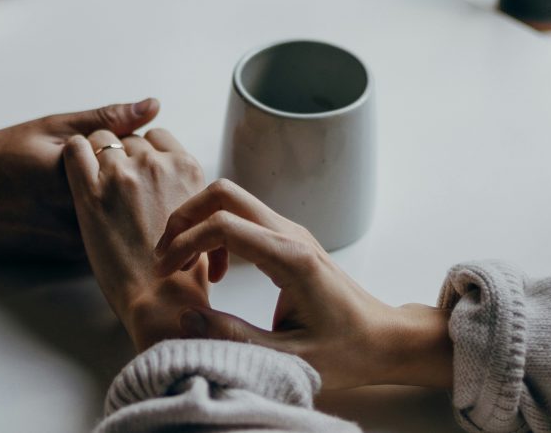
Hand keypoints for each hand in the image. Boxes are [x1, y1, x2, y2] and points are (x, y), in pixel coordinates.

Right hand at [0, 99, 159, 257]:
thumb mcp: (50, 128)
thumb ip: (105, 119)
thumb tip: (152, 105)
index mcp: (79, 178)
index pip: (138, 160)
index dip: (132, 147)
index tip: (112, 141)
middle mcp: (82, 216)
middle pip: (136, 193)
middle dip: (132, 175)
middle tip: (102, 161)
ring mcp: (78, 242)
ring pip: (124, 218)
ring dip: (122, 201)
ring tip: (77, 186)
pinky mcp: (72, 257)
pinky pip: (107, 235)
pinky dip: (107, 220)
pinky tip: (74, 205)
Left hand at [63, 128, 208, 350]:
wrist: (161, 299)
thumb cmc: (182, 271)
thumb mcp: (200, 218)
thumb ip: (185, 191)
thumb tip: (172, 184)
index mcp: (187, 168)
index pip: (158, 137)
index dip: (144, 152)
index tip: (137, 171)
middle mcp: (156, 164)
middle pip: (129, 139)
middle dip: (121, 156)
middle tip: (114, 186)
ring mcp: (123, 174)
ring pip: (101, 139)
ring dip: (96, 156)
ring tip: (94, 184)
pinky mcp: (91, 191)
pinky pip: (75, 148)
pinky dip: (73, 154)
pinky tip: (75, 172)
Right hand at [154, 179, 452, 388]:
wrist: (384, 339)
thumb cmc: (346, 351)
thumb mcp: (287, 357)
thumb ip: (234, 337)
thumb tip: (186, 318)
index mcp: (291, 259)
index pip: (223, 225)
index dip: (184, 243)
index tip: (166, 272)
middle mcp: (291, 234)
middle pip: (224, 193)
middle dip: (185, 217)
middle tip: (166, 256)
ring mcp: (291, 232)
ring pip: (232, 200)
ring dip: (199, 224)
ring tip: (185, 265)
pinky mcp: (289, 239)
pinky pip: (243, 218)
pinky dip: (217, 233)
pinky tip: (216, 272)